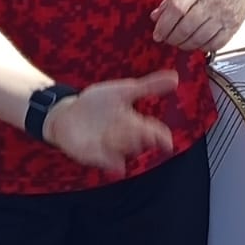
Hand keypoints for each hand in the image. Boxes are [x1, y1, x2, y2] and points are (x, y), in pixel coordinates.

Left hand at [43, 71, 177, 174]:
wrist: (67, 113)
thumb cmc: (98, 103)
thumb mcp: (123, 91)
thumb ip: (149, 86)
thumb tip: (176, 77)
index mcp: (134, 122)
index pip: (153, 132)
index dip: (161, 137)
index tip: (167, 142)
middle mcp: (124, 137)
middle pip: (140, 142)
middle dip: (144, 140)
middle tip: (145, 133)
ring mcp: (109, 148)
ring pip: (125, 151)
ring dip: (127, 146)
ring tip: (128, 140)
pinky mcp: (94, 155)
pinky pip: (106, 162)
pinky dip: (112, 164)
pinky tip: (118, 166)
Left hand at [150, 0, 244, 53]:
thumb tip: (156, 17)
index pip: (176, 9)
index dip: (164, 25)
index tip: (158, 34)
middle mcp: (211, 1)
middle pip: (185, 28)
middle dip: (172, 38)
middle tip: (168, 39)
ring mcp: (223, 15)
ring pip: (198, 39)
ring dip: (185, 45)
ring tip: (181, 41)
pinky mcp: (232, 26)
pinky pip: (214, 45)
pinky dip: (202, 47)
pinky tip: (198, 41)